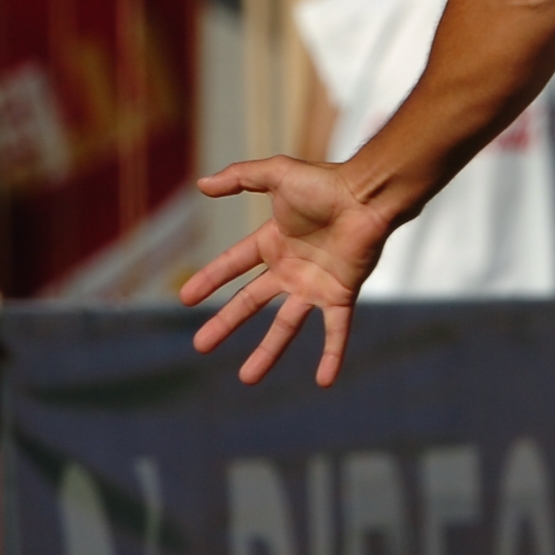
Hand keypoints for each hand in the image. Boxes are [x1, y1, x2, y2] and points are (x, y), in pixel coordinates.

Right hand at [181, 157, 394, 386]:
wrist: (368, 195)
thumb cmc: (327, 183)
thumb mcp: (277, 173)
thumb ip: (240, 177)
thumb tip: (201, 184)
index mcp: (273, 242)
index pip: (234, 265)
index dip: (209, 280)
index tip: (185, 299)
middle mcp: (291, 268)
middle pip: (251, 302)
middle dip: (226, 324)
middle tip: (200, 346)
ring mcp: (315, 285)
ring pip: (286, 326)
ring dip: (268, 352)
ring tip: (247, 379)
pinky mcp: (341, 294)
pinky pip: (336, 331)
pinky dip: (332, 355)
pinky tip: (325, 381)